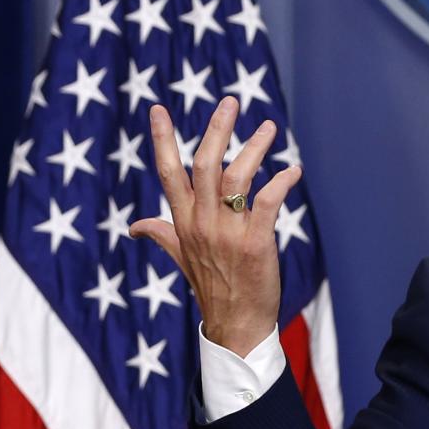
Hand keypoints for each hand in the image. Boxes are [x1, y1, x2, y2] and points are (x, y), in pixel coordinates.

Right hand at [131, 99, 302, 355]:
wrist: (235, 326)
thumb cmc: (212, 289)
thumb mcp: (181, 258)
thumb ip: (161, 235)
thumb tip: (136, 227)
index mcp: (183, 222)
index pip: (167, 173)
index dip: (162, 139)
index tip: (158, 109)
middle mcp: (202, 224)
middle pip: (204, 165)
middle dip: (216, 130)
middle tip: (230, 102)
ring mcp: (228, 233)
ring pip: (236, 177)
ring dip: (254, 148)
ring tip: (268, 127)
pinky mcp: (255, 244)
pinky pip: (268, 203)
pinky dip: (281, 183)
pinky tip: (292, 171)